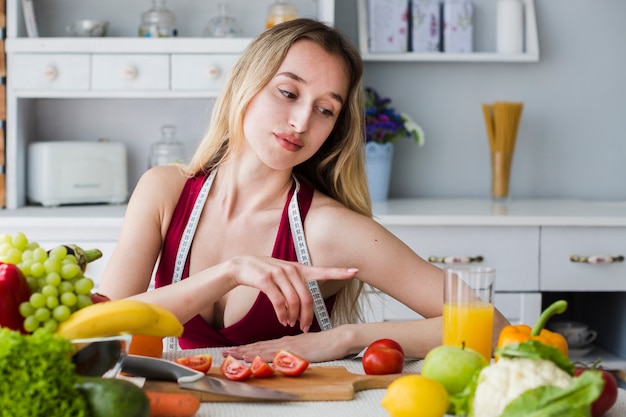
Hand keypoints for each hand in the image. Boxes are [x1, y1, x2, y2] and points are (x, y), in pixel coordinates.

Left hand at [222, 329, 350, 362]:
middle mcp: (285, 342)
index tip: (234, 350)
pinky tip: (250, 357)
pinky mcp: (293, 351)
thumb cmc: (329, 344)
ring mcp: (288, 347)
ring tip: (230, 355)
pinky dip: (259, 356)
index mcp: (288, 341)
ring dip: (245, 352)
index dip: (248, 348)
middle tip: (224, 352)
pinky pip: (272, 354)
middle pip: (259, 346)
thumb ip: (299, 349)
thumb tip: (289, 355)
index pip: (264, 345)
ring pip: (262, 349)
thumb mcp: (309, 346)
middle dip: (240, 350)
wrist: (341, 338)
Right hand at [225, 256, 357, 332]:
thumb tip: (305, 305)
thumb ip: (297, 284)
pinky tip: (282, 319)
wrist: (241, 266)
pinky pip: (279, 302)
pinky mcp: (266, 281)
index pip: (323, 270)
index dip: (340, 272)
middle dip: (308, 315)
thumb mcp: (284, 274)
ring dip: (293, 317)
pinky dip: (282, 314)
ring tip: (290, 324)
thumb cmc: (265, 273)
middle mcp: (292, 269)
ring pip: (294, 301)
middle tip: (305, 327)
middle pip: (307, 297)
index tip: (356, 271)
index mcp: (299, 268)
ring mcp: (279, 274)